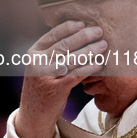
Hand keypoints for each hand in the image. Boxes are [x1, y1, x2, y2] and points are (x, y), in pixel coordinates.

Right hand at [14, 20, 106, 137]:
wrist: (34, 114)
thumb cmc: (41, 86)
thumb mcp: (40, 66)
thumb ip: (51, 52)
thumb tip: (75, 35)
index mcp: (33, 53)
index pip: (52, 35)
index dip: (68, 28)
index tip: (82, 23)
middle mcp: (37, 63)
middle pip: (63, 45)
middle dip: (83, 36)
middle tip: (98, 31)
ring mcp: (46, 76)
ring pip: (71, 59)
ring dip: (90, 51)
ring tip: (103, 45)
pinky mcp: (56, 89)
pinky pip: (76, 74)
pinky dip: (89, 67)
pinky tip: (99, 63)